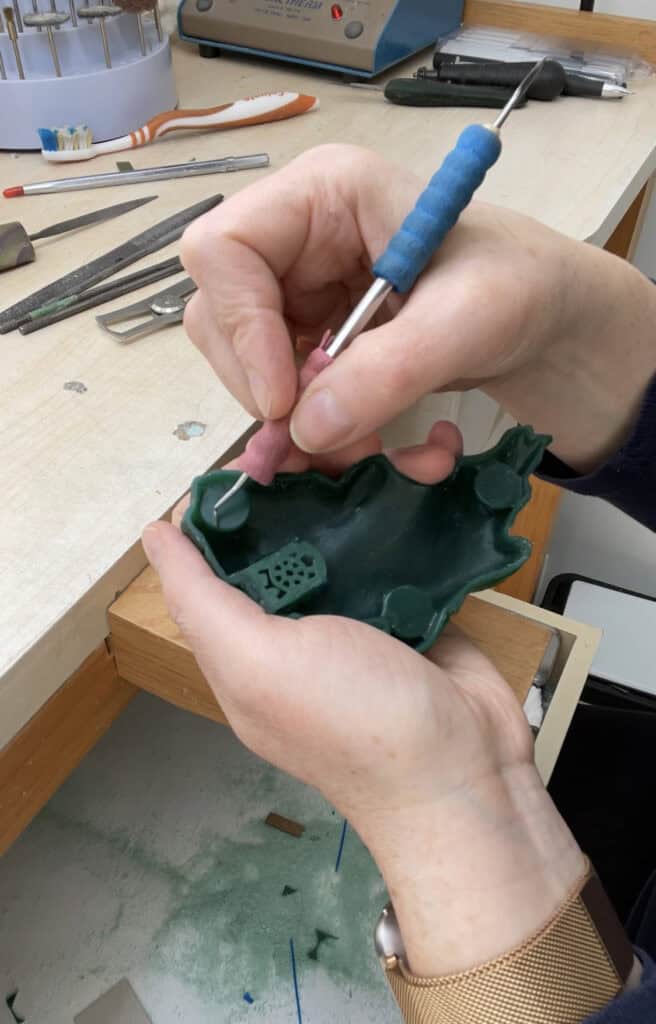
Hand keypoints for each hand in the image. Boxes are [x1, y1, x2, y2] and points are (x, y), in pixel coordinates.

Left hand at [142, 422, 583, 976]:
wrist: (465, 771)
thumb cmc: (354, 721)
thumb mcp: (258, 664)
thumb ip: (201, 600)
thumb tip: (153, 535)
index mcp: (244, 641)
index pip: (215, 555)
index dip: (226, 501)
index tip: (257, 451)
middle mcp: (293, 623)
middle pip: (281, 533)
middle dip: (300, 479)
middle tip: (329, 435)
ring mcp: (355, 613)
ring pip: (341, 530)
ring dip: (359, 486)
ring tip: (382, 446)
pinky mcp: (408, 604)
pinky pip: (397, 543)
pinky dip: (408, 509)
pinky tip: (421, 469)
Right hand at [182, 144, 655, 474]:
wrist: (543, 320)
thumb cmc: (519, 287)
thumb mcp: (468, 321)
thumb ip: (389, 371)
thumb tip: (306, 429)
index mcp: (323, 193)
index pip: (223, 249)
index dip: (240, 328)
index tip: (283, 399)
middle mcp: (295, 239)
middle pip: (221, 317)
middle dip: (269, 391)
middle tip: (325, 440)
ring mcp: (299, 292)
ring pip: (247, 369)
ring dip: (299, 426)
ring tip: (365, 454)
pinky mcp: (311, 340)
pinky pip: (284, 397)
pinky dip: (322, 436)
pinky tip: (375, 451)